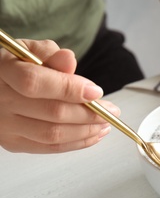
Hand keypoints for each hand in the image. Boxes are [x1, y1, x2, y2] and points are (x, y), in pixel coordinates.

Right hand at [0, 39, 119, 152]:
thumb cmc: (15, 66)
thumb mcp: (28, 50)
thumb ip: (50, 54)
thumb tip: (68, 60)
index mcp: (2, 71)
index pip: (35, 82)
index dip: (70, 89)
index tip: (96, 92)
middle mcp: (0, 101)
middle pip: (52, 113)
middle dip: (90, 113)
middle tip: (111, 111)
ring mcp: (5, 126)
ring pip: (53, 135)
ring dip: (87, 131)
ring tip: (105, 124)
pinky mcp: (13, 143)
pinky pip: (50, 147)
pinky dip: (76, 143)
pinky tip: (92, 134)